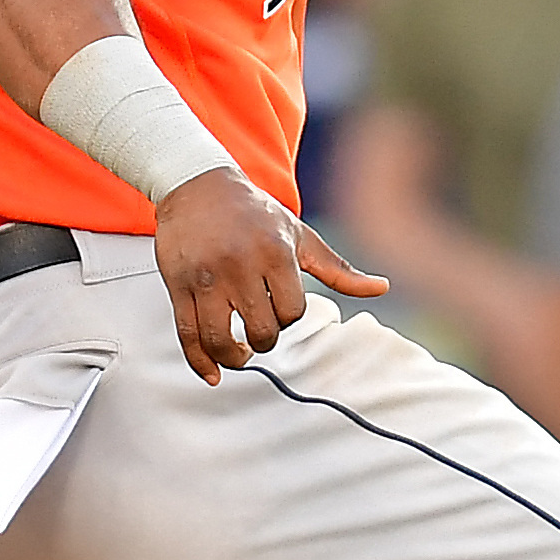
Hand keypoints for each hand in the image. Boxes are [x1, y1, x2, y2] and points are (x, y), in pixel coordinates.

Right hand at [151, 168, 387, 385]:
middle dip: (262, 341)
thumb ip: (338, 269)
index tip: (279, 311)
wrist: (198, 185)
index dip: (288, 319)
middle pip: (259, 330)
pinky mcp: (177, 284)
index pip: (291, 312)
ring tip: (238, 354)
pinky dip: (199, 361)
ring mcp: (206, 278)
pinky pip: (187, 333)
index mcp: (274, 254)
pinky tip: (212, 374)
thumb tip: (382, 288)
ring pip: (218, 339)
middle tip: (258, 336)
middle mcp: (239, 265)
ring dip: (232, 358)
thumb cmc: (253, 212)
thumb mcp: (299, 236)